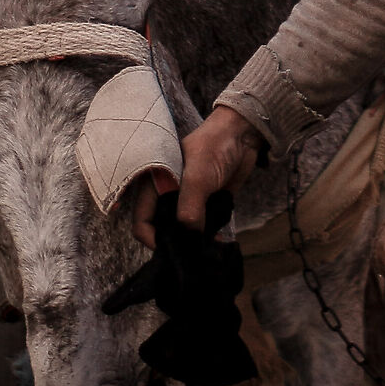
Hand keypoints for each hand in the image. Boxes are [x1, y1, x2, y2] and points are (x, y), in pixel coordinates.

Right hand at [131, 104, 259, 248]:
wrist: (243, 134)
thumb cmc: (214, 146)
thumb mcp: (198, 177)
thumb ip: (189, 208)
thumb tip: (190, 236)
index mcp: (155, 185)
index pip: (142, 221)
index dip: (152, 238)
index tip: (171, 250)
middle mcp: (167, 195)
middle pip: (162, 228)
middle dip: (175, 242)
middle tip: (192, 251)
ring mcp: (187, 200)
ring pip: (183, 229)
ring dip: (193, 239)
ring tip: (206, 248)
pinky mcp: (205, 203)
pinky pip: (201, 226)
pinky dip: (207, 234)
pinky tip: (217, 239)